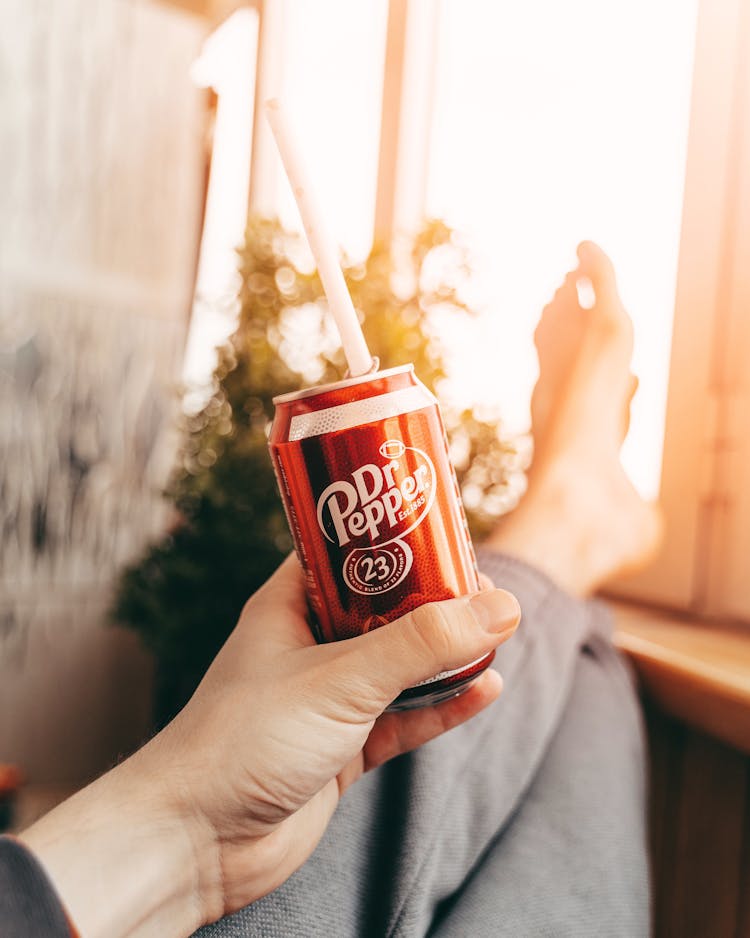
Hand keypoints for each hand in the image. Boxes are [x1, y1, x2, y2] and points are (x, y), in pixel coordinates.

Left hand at [22, 556, 519, 937]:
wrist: (197, 841)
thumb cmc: (244, 741)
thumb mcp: (342, 678)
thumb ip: (421, 644)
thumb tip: (499, 607)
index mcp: (291, 605)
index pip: (347, 551)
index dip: (393, 535)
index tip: (443, 525)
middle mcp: (309, 646)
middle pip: (383, 608)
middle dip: (433, 598)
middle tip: (485, 583)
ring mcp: (327, 699)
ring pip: (399, 665)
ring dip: (444, 654)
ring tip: (497, 632)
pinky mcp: (342, 748)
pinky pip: (404, 719)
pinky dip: (443, 706)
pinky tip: (485, 690)